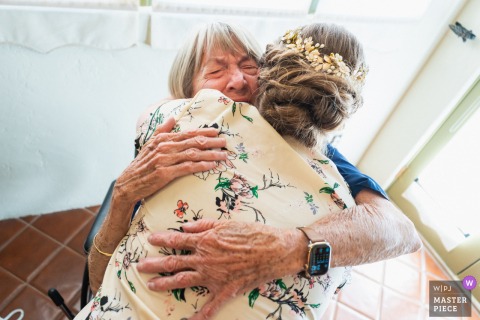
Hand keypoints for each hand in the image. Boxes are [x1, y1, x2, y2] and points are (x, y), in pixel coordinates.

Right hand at [115, 117, 227, 205]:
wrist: (128, 184)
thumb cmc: (141, 166)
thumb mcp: (149, 145)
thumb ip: (162, 131)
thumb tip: (173, 118)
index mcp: (162, 139)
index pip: (187, 133)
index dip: (203, 132)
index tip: (217, 131)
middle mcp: (164, 147)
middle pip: (193, 142)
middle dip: (211, 141)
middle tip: (225, 142)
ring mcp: (164, 160)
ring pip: (193, 154)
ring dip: (210, 154)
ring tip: (223, 155)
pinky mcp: (165, 173)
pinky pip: (187, 168)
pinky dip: (201, 166)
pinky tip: (212, 165)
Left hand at [136, 220, 306, 319]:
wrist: (275, 250)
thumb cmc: (252, 234)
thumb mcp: (227, 223)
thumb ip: (204, 226)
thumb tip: (185, 227)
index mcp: (205, 241)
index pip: (177, 240)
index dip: (161, 240)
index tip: (149, 240)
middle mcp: (205, 260)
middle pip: (174, 263)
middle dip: (154, 264)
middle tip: (139, 266)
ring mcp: (213, 277)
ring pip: (183, 282)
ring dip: (165, 284)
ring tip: (151, 286)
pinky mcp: (225, 291)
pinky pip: (210, 307)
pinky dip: (198, 317)